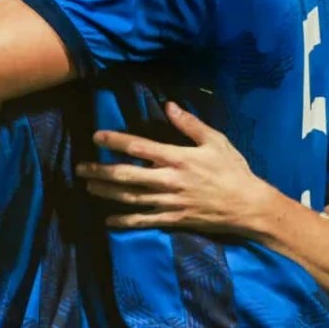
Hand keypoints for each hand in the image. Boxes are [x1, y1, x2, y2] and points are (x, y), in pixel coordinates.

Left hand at [76, 102, 269, 234]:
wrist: (249, 206)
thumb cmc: (234, 170)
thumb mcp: (216, 141)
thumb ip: (190, 124)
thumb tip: (169, 105)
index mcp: (178, 158)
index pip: (139, 147)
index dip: (115, 141)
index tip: (97, 137)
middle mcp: (169, 180)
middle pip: (127, 175)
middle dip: (101, 171)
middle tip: (80, 167)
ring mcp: (169, 202)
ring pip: (131, 198)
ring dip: (107, 192)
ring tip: (88, 186)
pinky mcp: (174, 220)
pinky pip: (144, 221)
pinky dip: (125, 221)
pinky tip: (109, 221)